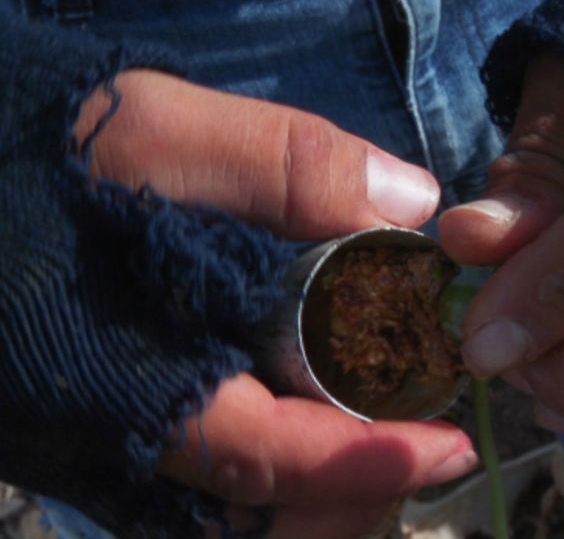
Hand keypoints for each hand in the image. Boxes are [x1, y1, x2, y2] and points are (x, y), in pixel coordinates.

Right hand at [76, 70, 476, 537]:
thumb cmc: (26, 155)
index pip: (270, 462)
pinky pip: (206, 493)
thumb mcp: (152, 132)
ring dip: (321, 488)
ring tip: (379, 425)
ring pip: (238, 517)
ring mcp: (106, 453)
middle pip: (263, 516)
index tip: (453, 445)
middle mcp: (113, 446)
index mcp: (125, 384)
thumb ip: (283, 164)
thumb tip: (410, 203)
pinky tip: (306, 412)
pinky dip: (277, 471)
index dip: (372, 462)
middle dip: (355, 488)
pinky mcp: (101, 438)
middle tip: (421, 430)